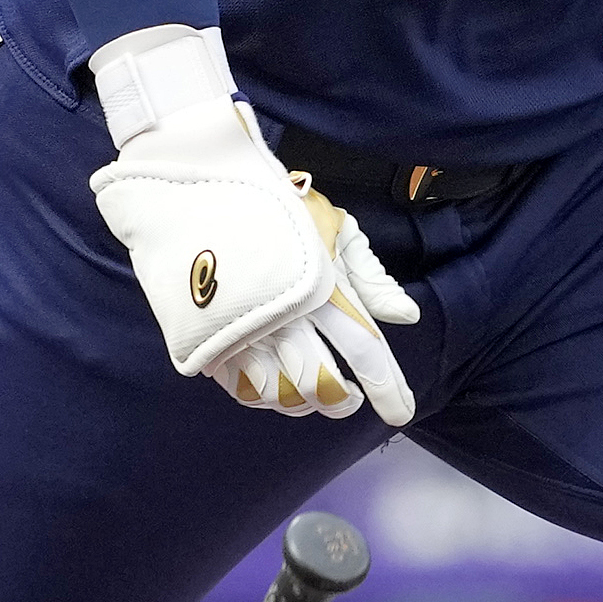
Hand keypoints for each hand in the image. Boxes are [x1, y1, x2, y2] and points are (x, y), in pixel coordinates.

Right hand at [86, 26, 417, 424]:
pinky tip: (275, 383)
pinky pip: (242, 390)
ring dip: (304, 402)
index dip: (388, 389)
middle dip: (342, 402)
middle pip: (324, 385)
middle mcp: (284, 316)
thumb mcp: (333, 226)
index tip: (401, 413)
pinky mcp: (208, 339)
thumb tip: (406, 316)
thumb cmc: (275, 203)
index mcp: (321, 288)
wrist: (196, 188)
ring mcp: (243, 331)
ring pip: (282, 396)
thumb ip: (371, 276)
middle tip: (350, 401)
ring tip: (313, 391)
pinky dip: (265, 396)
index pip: (365, 351)